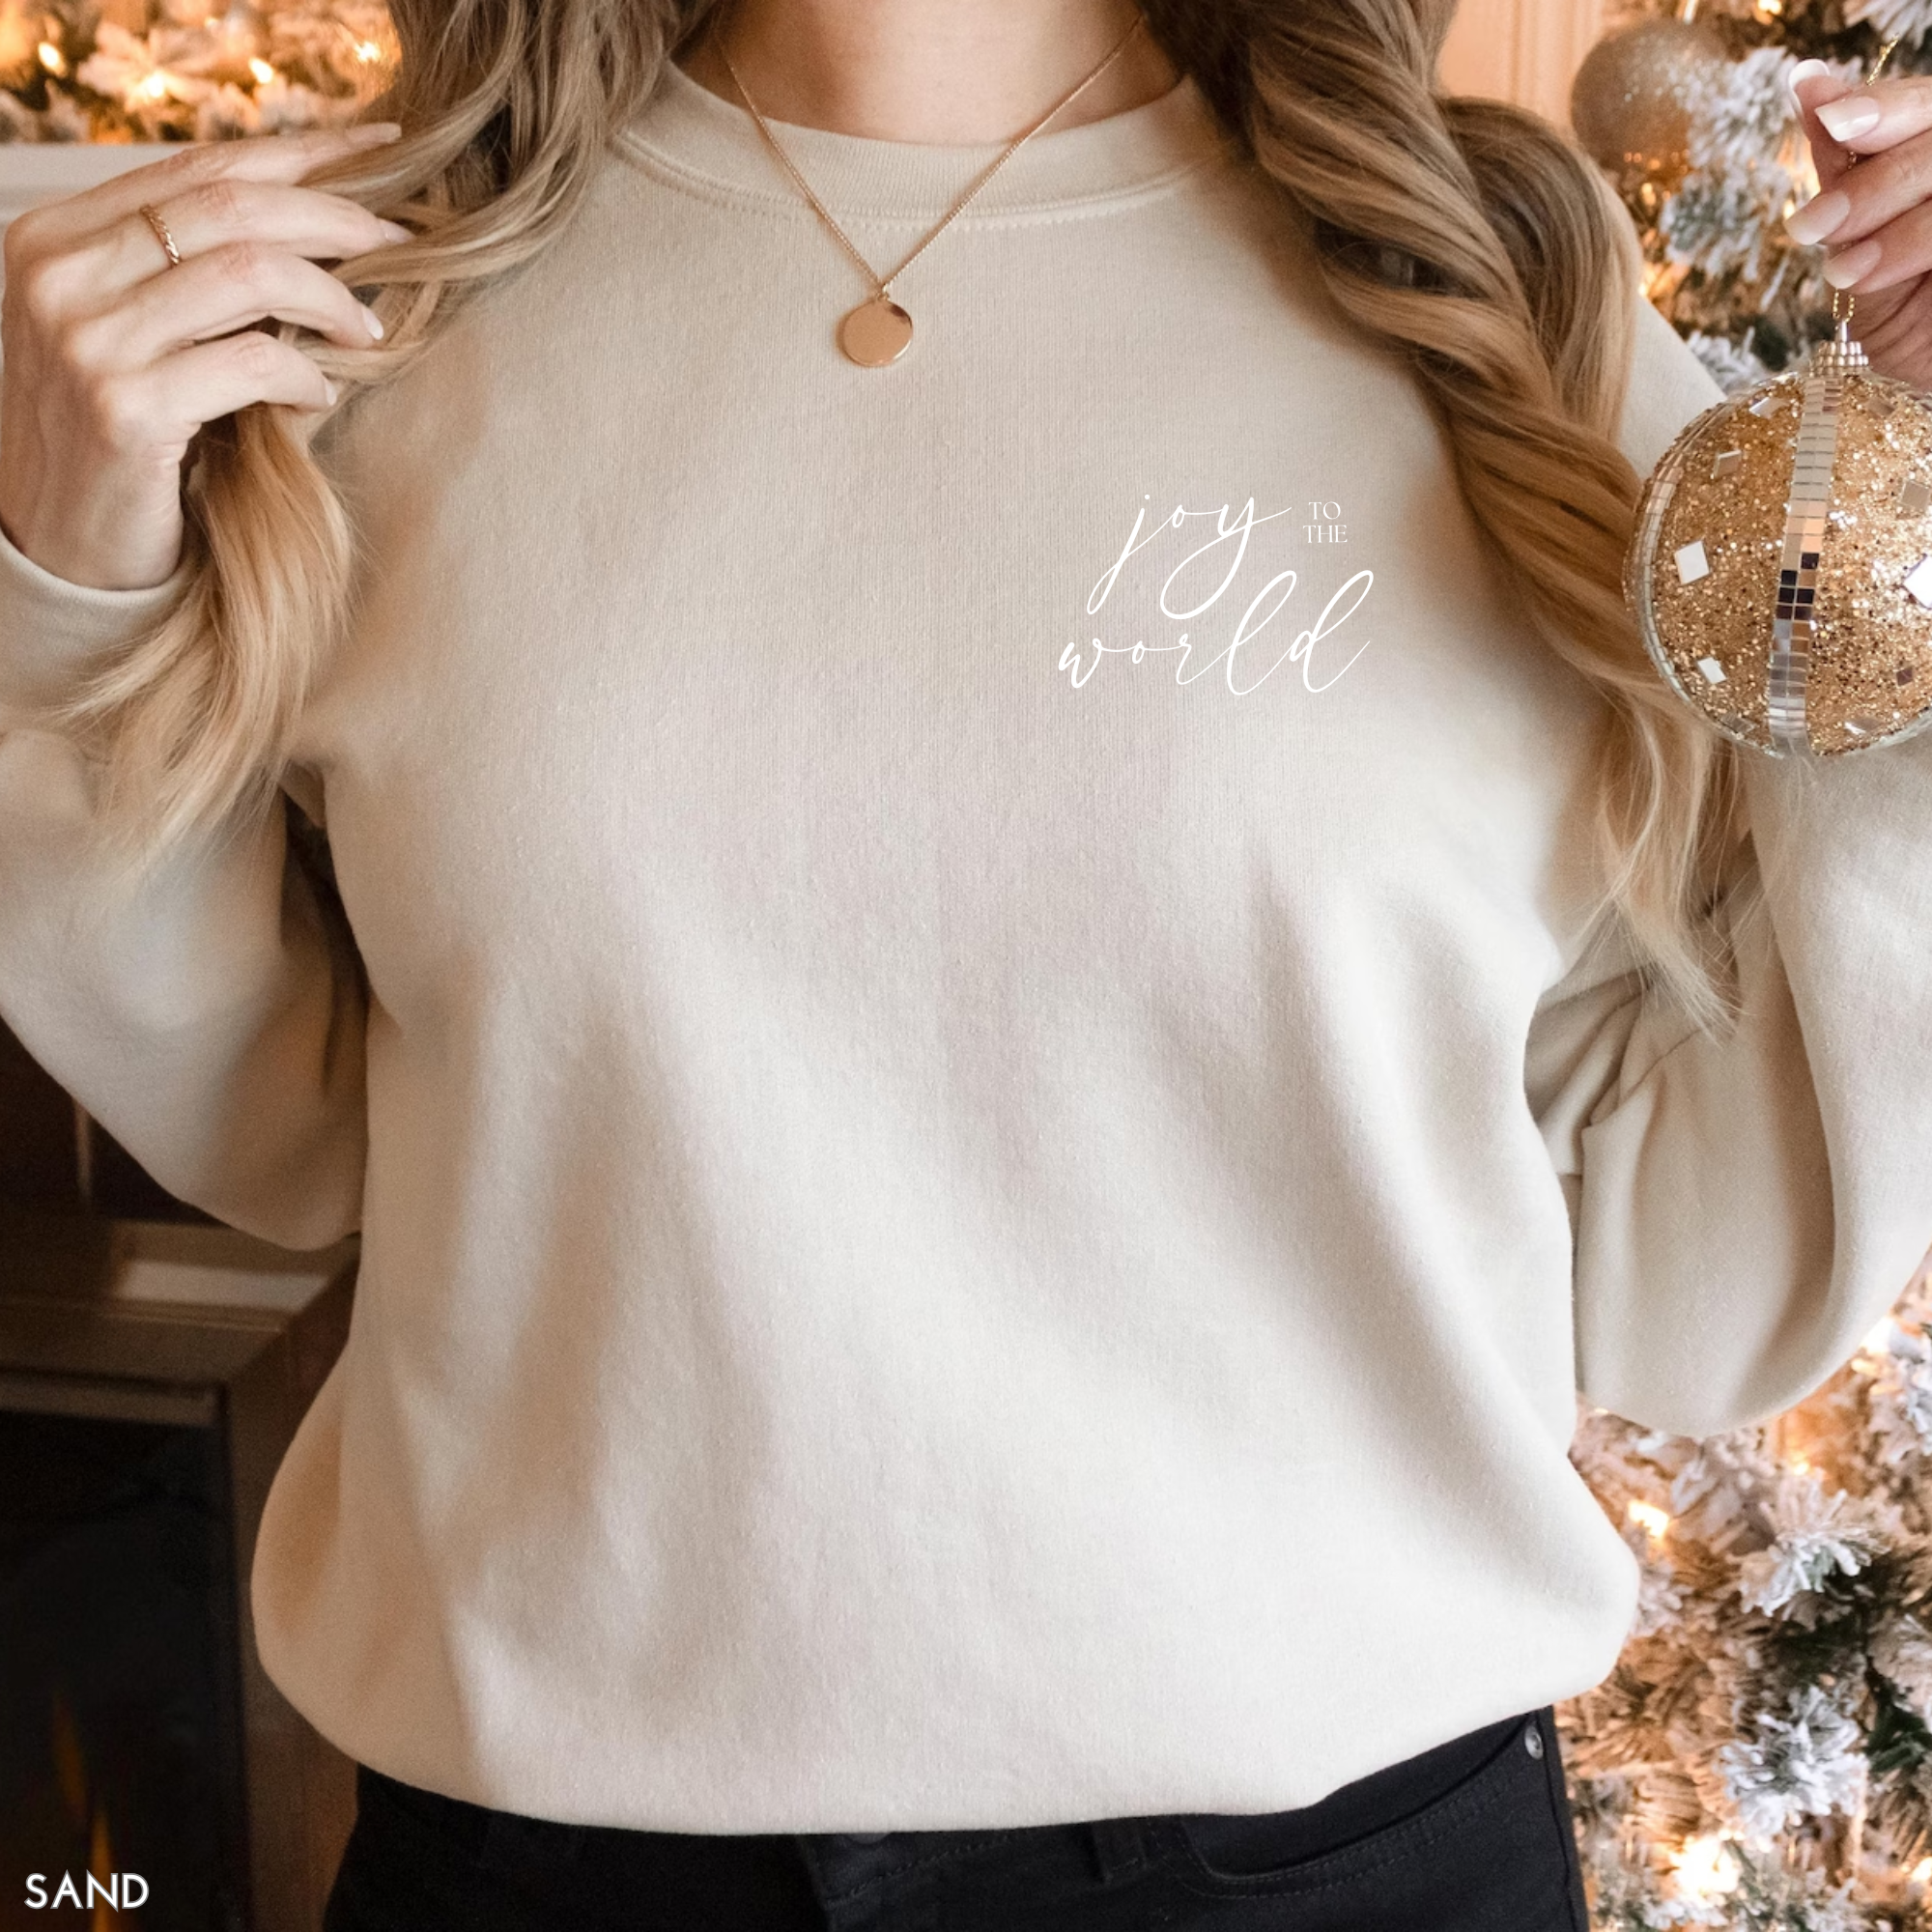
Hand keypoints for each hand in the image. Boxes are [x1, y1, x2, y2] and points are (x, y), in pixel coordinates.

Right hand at [0, 124, 405, 593]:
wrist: (63, 548)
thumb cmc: (118, 438)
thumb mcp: (130, 332)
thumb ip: (183, 271)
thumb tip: (313, 216)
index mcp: (55, 237)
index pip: (198, 167)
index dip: (302, 153)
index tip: (380, 148)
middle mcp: (57, 274)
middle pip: (230, 208)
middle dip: (335, 217)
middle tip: (400, 239)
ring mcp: (84, 340)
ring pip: (248, 273)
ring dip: (329, 299)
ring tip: (367, 328)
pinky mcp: (124, 408)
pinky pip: (252, 363)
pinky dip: (305, 374)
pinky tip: (324, 391)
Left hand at [1787, 64, 1931, 387]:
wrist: (1923, 397)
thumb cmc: (1908, 322)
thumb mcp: (1865, 243)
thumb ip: (1849, 170)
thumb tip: (1809, 87)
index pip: (1927, 105)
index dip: (1881, 104)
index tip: (1826, 116)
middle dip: (1873, 180)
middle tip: (1811, 224)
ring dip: (1892, 223)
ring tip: (1844, 271)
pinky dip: (1913, 241)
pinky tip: (1869, 277)